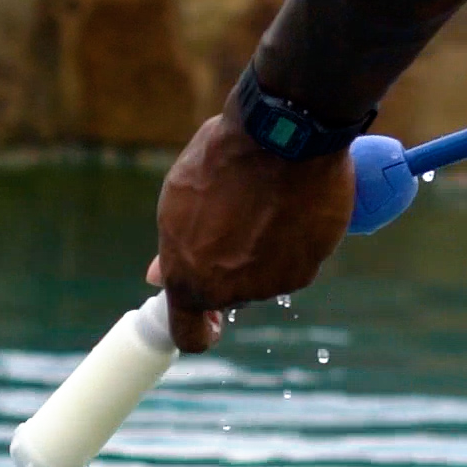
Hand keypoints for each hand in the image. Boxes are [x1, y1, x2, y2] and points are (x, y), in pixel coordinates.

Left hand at [149, 114, 354, 352]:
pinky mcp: (308, 268)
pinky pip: (296, 262)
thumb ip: (173, 246)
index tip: (208, 319)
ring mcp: (273, 283)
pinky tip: (291, 205)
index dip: (197, 328)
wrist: (286, 132)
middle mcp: (232, 290)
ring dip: (263, 250)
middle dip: (230, 269)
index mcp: (190, 277)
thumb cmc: (224, 157)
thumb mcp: (179, 197)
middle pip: (230, 295)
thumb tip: (158, 276)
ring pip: (265, 277)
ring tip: (266, 201)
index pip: (188, 334)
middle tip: (238, 221)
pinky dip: (293, 242)